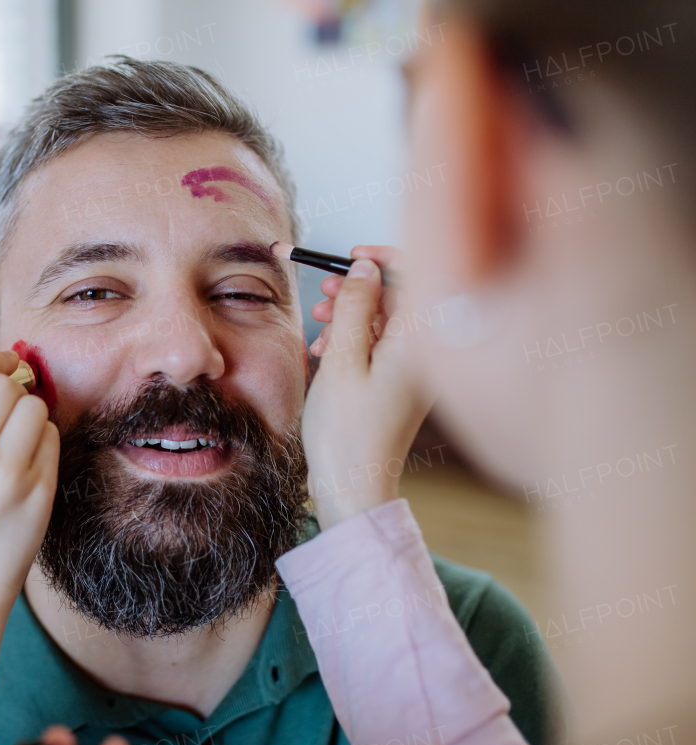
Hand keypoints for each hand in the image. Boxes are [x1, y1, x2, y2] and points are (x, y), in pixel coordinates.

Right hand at [0, 350, 59, 612]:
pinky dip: (44, 443)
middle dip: (12, 388)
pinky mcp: (36, 492)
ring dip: (32, 415)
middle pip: (5, 386)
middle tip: (12, 403)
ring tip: (19, 438)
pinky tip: (30, 462)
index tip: (2, 363)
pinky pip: (51, 439)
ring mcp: (4, 473)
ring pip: (34, 408)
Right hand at [303, 246, 432, 528]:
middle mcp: (428, 352)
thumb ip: (353, 306)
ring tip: (318, 329)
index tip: (348, 257)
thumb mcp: (341, 360)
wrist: (355, 486)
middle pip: (400, 295)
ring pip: (387, 319)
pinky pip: (384, 345)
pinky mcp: (405, 383)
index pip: (416, 273)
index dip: (380, 258)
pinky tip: (329, 352)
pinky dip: (356, 340)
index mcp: (422, 341)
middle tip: (323, 296)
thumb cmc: (346, 433)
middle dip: (359, 288)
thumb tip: (364, 267)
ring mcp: (419, 369)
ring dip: (351, 315)